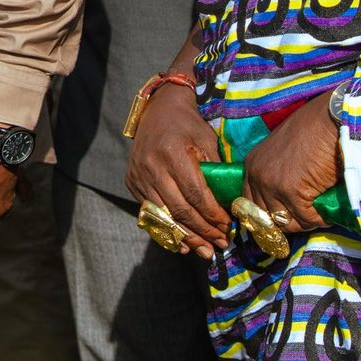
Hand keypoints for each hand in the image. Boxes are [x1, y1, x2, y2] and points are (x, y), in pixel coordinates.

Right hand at [125, 83, 229, 257]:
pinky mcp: (131, 181)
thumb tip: (229, 206)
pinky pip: (150, 213)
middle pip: (179, 209)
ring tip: (204, 251)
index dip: (212, 215)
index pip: (195, 194)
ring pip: (164, 216)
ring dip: (186, 236)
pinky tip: (183, 243)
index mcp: (173, 153)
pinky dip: (167, 229)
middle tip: (220, 243)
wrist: (158, 109)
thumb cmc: (188, 125)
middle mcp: (151, 166)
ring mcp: (138, 175)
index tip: (228, 226)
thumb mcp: (207, 142)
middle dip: (203, 230)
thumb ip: (215, 172)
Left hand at [242, 91, 341, 233]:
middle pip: (265, 218)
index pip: (249, 205)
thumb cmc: (314, 133)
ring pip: (286, 222)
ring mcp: (272, 184)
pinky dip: (320, 218)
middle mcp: (257, 175)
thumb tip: (284, 210)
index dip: (266, 217)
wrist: (330, 118)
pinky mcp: (291, 190)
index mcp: (252, 165)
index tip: (284, 221)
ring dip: (305, 221)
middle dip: (287, 222)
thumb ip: (278, 176)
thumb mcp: (285, 154)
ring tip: (320, 213)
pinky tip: (328, 210)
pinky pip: (307, 218)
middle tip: (307, 219)